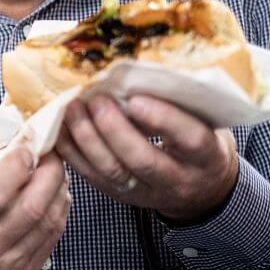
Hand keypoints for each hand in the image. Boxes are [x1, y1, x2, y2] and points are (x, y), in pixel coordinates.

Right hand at [0, 146, 70, 269]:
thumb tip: (16, 159)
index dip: (16, 166)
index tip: (25, 147)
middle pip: (30, 208)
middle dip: (49, 174)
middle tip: (51, 155)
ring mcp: (4, 266)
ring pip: (46, 223)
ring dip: (58, 192)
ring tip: (54, 172)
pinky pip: (51, 238)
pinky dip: (58, 212)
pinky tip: (54, 196)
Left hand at [55, 94, 236, 223]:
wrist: (202, 189)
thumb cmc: (200, 143)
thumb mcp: (204, 123)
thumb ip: (182, 105)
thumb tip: (140, 72)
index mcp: (207, 157)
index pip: (191, 140)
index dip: (163, 119)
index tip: (136, 98)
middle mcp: (179, 180)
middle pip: (142, 160)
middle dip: (113, 129)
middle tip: (96, 100)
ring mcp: (148, 193)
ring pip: (112, 172)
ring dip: (87, 138)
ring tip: (73, 109)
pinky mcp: (122, 196)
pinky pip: (92, 177)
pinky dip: (73, 152)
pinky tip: (62, 129)